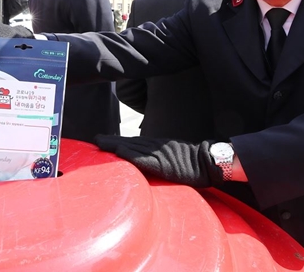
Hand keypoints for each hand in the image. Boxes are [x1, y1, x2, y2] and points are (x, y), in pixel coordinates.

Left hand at [94, 135, 222, 187]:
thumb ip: (158, 155)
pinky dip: (131, 155)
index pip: (133, 142)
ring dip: (116, 145)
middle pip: (129, 142)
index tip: (102, 139)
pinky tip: (120, 152)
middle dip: (112, 141)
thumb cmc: (190, 161)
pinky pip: (144, 159)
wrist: (207, 162)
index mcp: (157, 145)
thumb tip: (145, 159)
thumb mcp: (171, 154)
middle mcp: (155, 146)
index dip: (117, 141)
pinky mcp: (163, 164)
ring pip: (133, 147)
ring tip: (100, 143)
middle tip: (95, 139)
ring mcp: (159, 154)